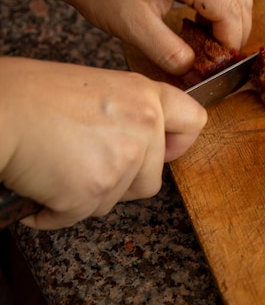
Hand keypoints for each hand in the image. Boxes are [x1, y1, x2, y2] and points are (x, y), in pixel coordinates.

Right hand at [0, 57, 206, 229]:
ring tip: (58, 166)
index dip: (180, 143)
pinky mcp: (93, 191)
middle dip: (121, 181)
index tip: (166, 150)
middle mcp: (144, 128)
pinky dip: (57, 210)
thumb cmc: (30, 94)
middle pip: (152, 179)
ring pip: (116, 200)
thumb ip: (130, 113)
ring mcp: (122, 162)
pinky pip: (80, 216)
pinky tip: (41, 185)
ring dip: (88, 194)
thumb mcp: (97, 88)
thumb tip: (143, 140)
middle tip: (85, 161)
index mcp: (146, 97)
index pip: (194, 122)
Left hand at [52, 0, 252, 74]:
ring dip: (230, 24)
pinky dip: (220, 13)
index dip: (230, 43)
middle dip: (234, 36)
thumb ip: (168, 52)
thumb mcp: (133, 27)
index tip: (220, 66)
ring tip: (211, 48)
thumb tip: (195, 71)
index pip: (229, 10)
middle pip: (240, 1)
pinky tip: (204, 30)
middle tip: (218, 62)